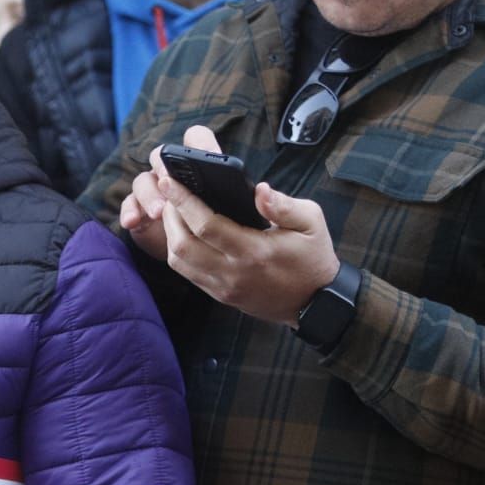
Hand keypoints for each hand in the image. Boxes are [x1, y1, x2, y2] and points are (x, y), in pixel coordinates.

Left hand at [135, 127, 340, 325]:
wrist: (316, 303)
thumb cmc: (313, 258)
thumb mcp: (311, 223)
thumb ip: (284, 205)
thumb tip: (259, 189)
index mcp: (255, 252)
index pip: (206, 225)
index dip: (183, 201)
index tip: (169, 181)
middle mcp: (233, 272)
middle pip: (182, 244)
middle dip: (169, 215)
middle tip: (167, 192)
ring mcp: (224, 287)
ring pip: (178, 261)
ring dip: (169, 234)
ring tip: (173, 210)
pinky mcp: (220, 295)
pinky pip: (187, 273)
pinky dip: (178, 251)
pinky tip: (182, 232)